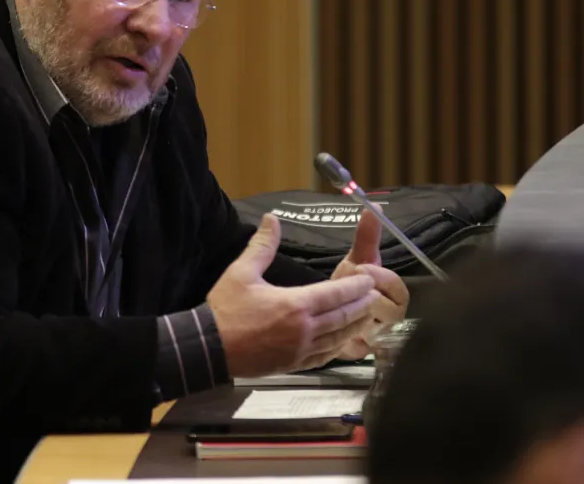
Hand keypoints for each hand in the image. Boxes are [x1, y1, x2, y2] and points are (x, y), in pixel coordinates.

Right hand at [207, 214, 377, 376]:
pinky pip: (324, 356)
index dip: (356, 286)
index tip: (369, 278)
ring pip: (338, 338)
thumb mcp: (241, 272)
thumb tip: (272, 219)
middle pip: (344, 317)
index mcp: (295, 305)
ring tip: (366, 316)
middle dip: (362, 305)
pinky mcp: (293, 365)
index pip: (336, 294)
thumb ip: (262, 245)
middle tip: (374, 295)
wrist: (208, 348)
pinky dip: (338, 347)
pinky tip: (342, 341)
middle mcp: (304, 330)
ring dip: (355, 326)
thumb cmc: (225, 309)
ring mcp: (300, 351)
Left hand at [329, 210, 409, 358]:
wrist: (329, 312)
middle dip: (367, 297)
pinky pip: (359, 350)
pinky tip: (336, 331)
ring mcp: (376, 335)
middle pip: (391, 311)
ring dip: (357, 318)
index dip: (381, 278)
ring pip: (375, 331)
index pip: (398, 288)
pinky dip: (347, 341)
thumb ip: (367, 237)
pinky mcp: (360, 352)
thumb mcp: (358, 260)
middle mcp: (389, 316)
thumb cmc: (349, 284)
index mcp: (391, 293)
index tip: (360, 267)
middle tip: (347, 286)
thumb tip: (374, 208)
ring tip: (340, 308)